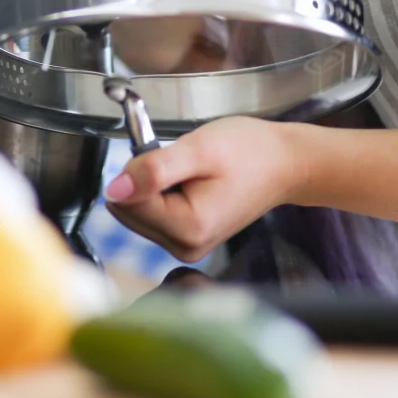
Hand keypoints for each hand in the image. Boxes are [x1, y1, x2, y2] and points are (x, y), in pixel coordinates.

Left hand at [103, 117, 304, 263]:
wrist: (284, 164)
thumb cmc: (249, 152)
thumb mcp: (198, 150)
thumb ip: (154, 170)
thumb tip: (114, 189)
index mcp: (188, 229)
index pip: (127, 200)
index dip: (140, 168)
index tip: (169, 156)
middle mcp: (184, 247)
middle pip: (127, 209)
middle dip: (144, 179)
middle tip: (182, 162)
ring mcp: (185, 247)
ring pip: (135, 211)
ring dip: (152, 185)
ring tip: (189, 172)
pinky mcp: (186, 240)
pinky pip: (150, 214)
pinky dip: (160, 193)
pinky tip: (188, 183)